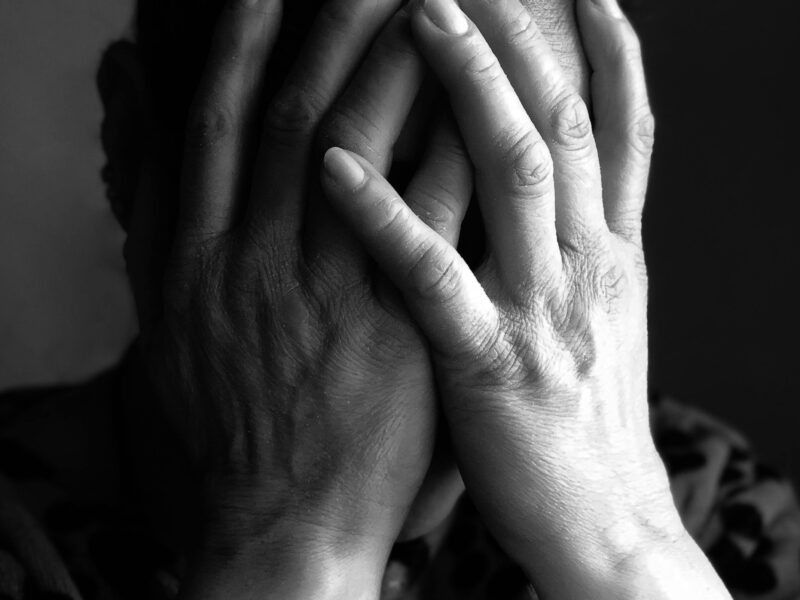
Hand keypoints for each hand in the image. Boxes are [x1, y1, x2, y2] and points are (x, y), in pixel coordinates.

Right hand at [122, 0, 470, 596]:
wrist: (282, 518)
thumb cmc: (229, 419)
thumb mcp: (167, 315)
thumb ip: (152, 211)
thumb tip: (133, 110)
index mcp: (197, 257)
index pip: (219, 123)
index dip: (242, 43)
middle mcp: (253, 260)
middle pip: (293, 117)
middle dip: (329, 29)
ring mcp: (325, 293)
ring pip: (357, 153)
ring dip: (393, 68)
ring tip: (429, 6)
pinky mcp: (395, 330)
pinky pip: (427, 222)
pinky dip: (450, 154)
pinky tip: (482, 105)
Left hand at [322, 0, 730, 596]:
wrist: (606, 521)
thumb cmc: (586, 420)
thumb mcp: (599, 319)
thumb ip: (578, 248)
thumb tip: (550, 185)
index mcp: (611, 252)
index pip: (618, 124)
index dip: (604, 46)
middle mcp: (587, 263)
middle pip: (561, 121)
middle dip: (518, 37)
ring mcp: (543, 310)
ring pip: (513, 172)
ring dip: (466, 86)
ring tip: (416, 15)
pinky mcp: (491, 366)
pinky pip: (435, 277)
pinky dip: (386, 216)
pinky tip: (333, 167)